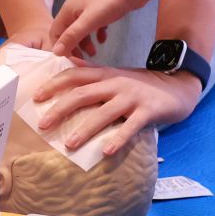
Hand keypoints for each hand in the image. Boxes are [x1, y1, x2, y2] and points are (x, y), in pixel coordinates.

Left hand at [30, 67, 198, 156]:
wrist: (178, 86)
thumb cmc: (141, 84)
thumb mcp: (115, 75)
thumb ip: (92, 71)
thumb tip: (66, 62)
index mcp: (105, 74)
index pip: (75, 75)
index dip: (54, 84)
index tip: (36, 96)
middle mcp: (116, 83)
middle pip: (83, 94)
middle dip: (60, 109)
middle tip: (42, 125)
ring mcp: (132, 97)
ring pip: (103, 113)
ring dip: (85, 129)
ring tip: (68, 144)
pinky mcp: (148, 111)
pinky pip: (131, 127)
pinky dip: (118, 139)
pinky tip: (106, 152)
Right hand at [48, 0, 139, 58]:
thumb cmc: (109, 2)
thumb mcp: (89, 21)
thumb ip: (72, 36)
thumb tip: (55, 51)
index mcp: (68, 9)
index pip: (55, 31)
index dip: (60, 46)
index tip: (70, 60)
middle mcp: (76, 8)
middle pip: (68, 32)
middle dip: (73, 46)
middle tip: (82, 59)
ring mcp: (89, 8)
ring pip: (81, 30)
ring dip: (85, 42)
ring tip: (94, 53)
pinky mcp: (102, 10)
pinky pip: (94, 25)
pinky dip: (97, 34)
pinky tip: (103, 39)